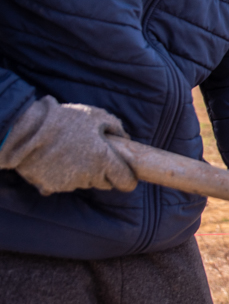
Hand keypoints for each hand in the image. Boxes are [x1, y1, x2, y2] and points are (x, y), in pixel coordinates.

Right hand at [0, 96, 136, 194]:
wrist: (25, 130)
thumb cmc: (63, 120)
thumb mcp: (96, 116)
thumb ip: (117, 128)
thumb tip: (127, 139)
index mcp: (104, 161)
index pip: (125, 182)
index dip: (127, 178)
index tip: (124, 173)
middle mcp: (88, 176)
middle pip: (105, 183)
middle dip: (104, 173)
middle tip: (93, 155)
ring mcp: (69, 184)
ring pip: (85, 183)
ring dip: (83, 173)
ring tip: (71, 152)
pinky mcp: (51, 187)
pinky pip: (64, 184)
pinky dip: (63, 175)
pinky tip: (56, 160)